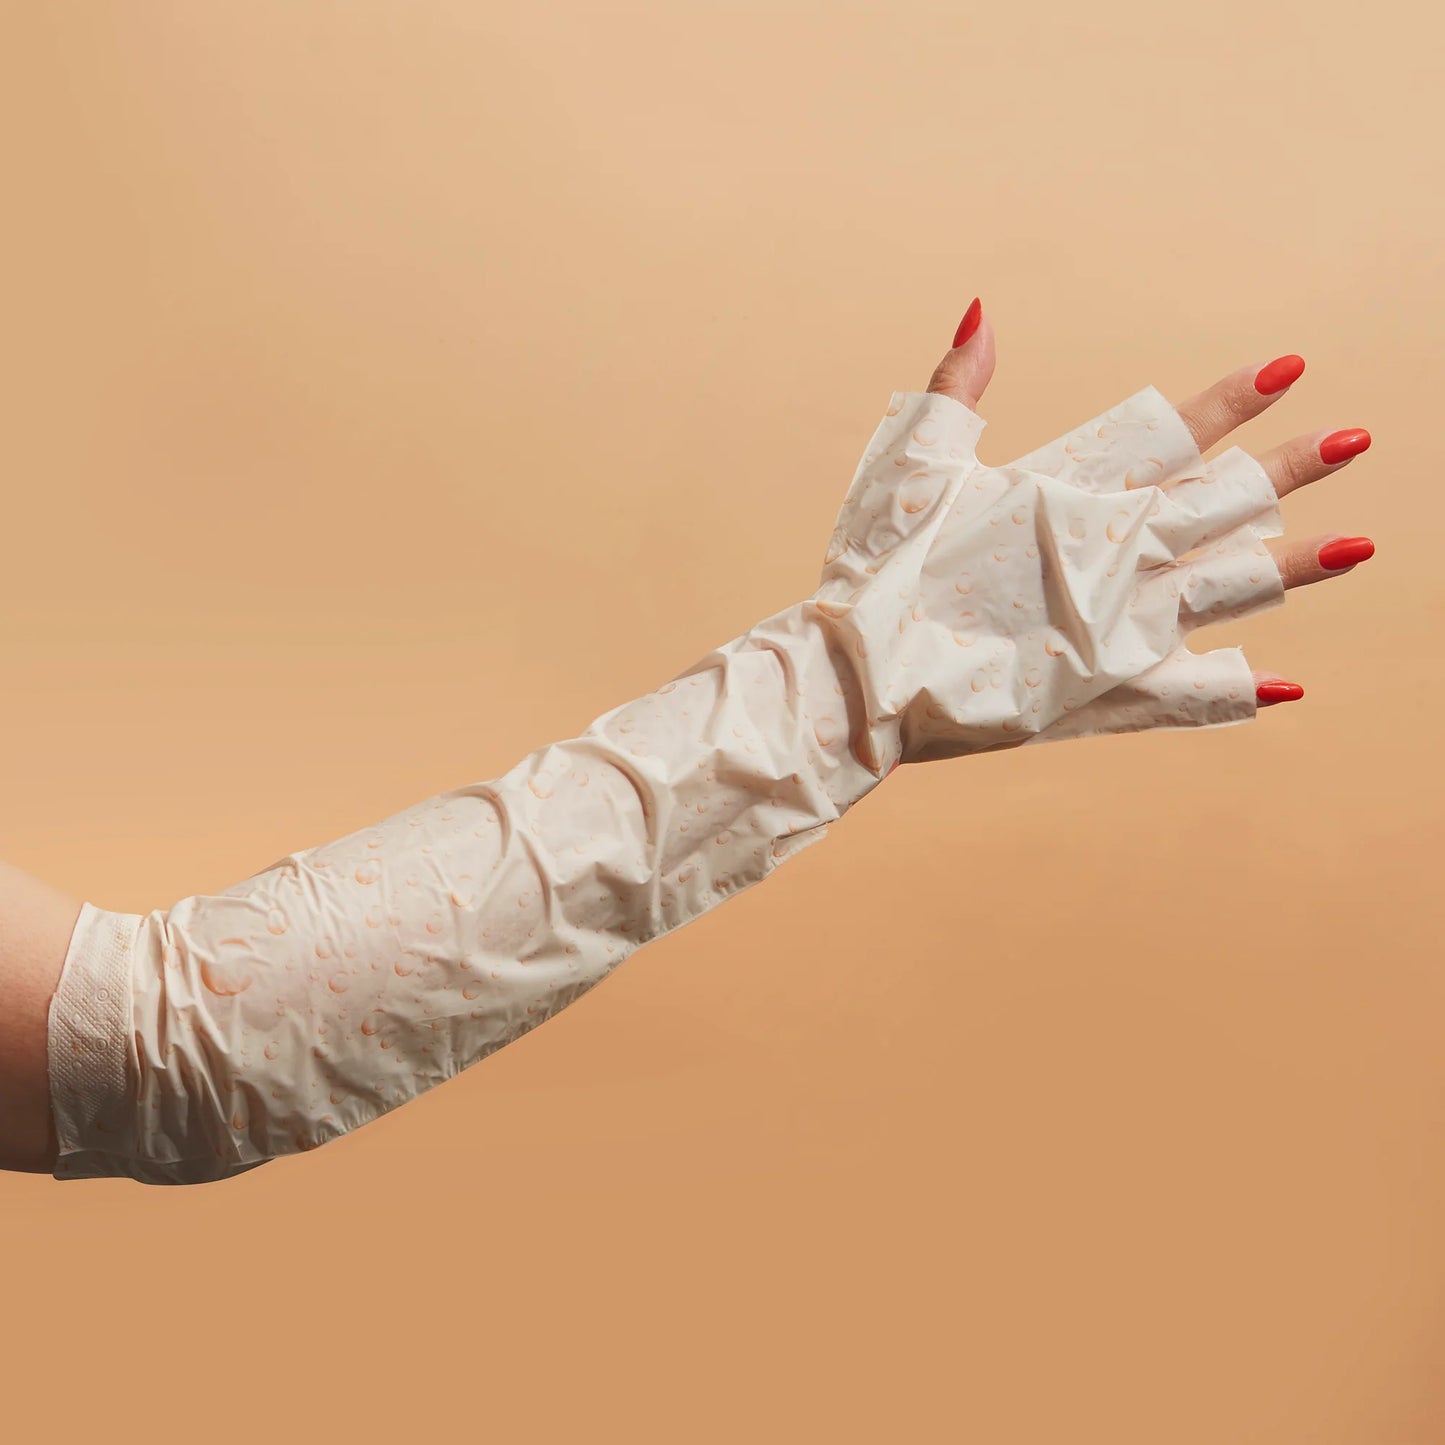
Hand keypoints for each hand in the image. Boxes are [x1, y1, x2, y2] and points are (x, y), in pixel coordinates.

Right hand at [808, 299, 1373, 770]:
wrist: (857, 685)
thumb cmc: (875, 571)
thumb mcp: (908, 464)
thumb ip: (955, 386)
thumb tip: (983, 309)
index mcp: (1064, 497)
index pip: (1167, 435)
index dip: (1230, 401)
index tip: (1290, 370)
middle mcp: (1107, 559)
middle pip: (1218, 505)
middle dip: (1289, 468)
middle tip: (1356, 439)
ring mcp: (1114, 631)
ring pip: (1225, 589)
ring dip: (1295, 567)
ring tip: (1363, 547)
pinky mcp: (1100, 697)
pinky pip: (1186, 695)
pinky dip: (1235, 690)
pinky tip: (1289, 686)